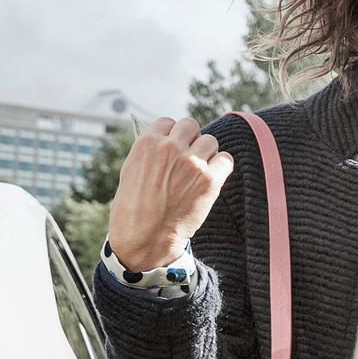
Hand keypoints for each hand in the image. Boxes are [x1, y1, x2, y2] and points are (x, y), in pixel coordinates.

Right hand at [105, 117, 233, 269]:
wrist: (144, 236)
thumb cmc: (133, 207)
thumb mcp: (131, 170)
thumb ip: (150, 152)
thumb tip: (165, 139)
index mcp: (147, 142)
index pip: (168, 122)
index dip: (173, 135)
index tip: (174, 148)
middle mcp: (170, 147)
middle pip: (191, 126)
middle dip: (191, 139)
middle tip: (189, 158)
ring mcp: (191, 162)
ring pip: (210, 141)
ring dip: (207, 153)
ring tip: (199, 172)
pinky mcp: (209, 179)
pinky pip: (226, 160)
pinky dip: (222, 167)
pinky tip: (212, 178)